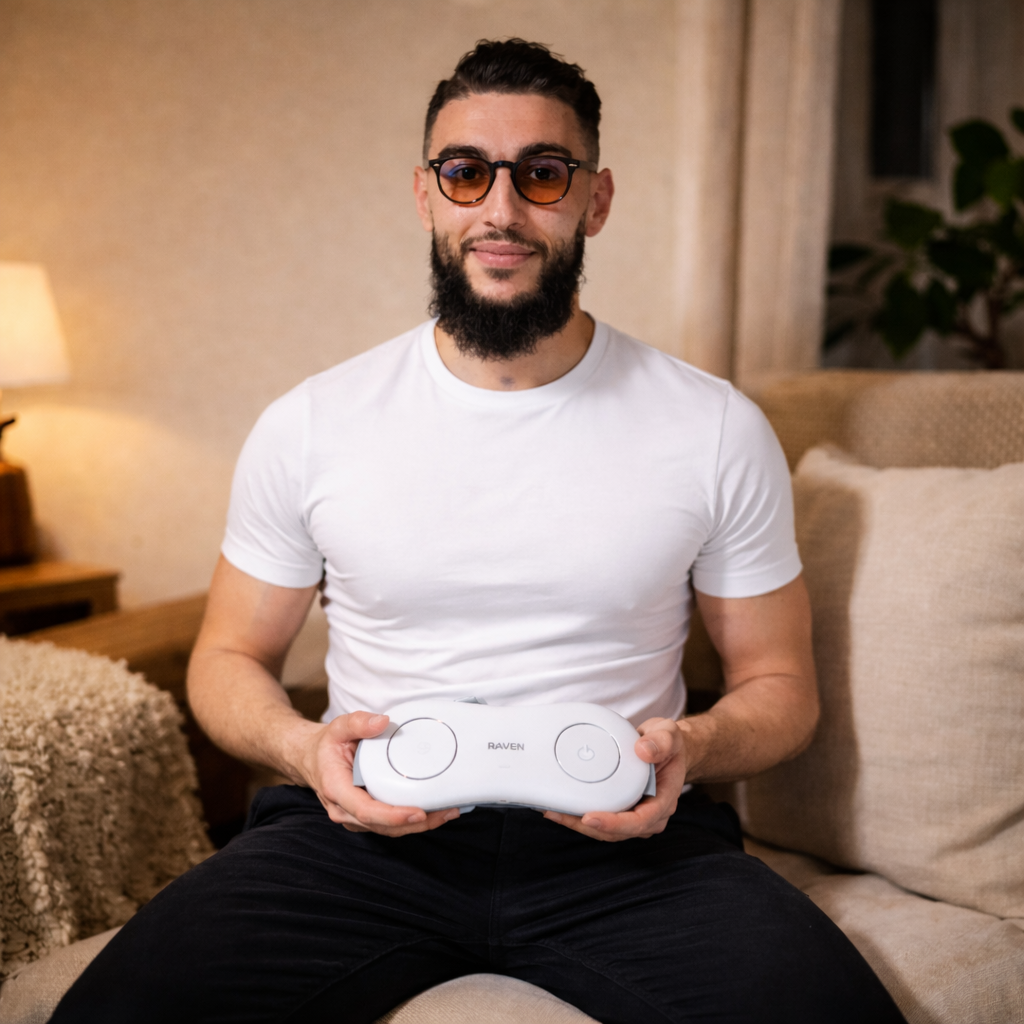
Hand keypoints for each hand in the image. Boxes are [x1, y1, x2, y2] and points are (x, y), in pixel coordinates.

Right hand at [301, 711, 459, 835]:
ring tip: (447, 812)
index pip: (366, 810)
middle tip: (446, 812)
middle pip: (383, 826)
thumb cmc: (326, 746)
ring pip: (388, 830)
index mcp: (336, 789)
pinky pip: (389, 825)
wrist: (310, 759)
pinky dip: (411, 821)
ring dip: (418, 825)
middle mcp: (344, 810)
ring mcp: (355, 817)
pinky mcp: (365, 817)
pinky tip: (433, 811)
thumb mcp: (337, 727)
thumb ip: (357, 722)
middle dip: (416, 824)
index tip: (418, 812)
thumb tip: (382, 721)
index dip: (393, 816)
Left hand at [543, 717, 687, 841]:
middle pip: (616, 832)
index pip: (639, 821)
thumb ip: (661, 741)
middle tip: (559, 814)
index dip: (614, 824)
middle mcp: (650, 814)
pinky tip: (562, 807)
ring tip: (553, 812)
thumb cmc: (668, 745)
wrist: (664, 748)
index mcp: (664, 801)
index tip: (590, 817)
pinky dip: (580, 816)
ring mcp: (635, 815)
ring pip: (605, 831)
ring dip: (578, 824)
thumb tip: (643, 751)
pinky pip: (600, 819)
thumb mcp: (669, 734)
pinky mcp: (621, 810)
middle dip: (586, 826)